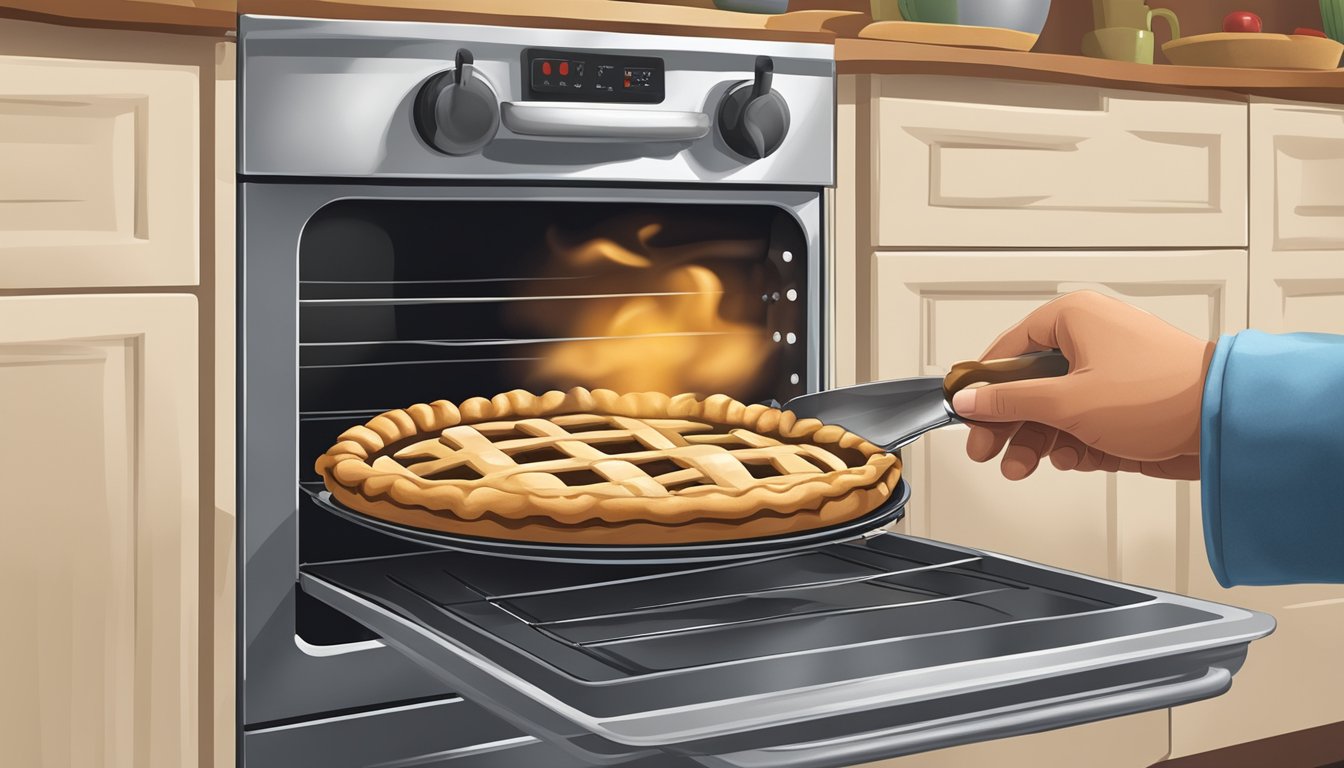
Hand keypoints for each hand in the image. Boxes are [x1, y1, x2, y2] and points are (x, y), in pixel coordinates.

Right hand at [951, 291, 1215, 480]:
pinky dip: (1072, 444)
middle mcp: (1089, 339)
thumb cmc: (1160, 395)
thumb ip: (1010, 402)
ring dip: (1037, 441)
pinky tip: (1072, 458)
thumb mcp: (1067, 402)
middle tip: (987, 450)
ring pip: (1053, 408)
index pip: (1007, 350)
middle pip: (1027, 384)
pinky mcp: (1124, 402)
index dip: (983, 386)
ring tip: (1024, 466)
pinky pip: (1082, 422)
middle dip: (1008, 424)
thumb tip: (969, 399)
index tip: (965, 412)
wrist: (1223, 423)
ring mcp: (1108, 372)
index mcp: (1073, 318)